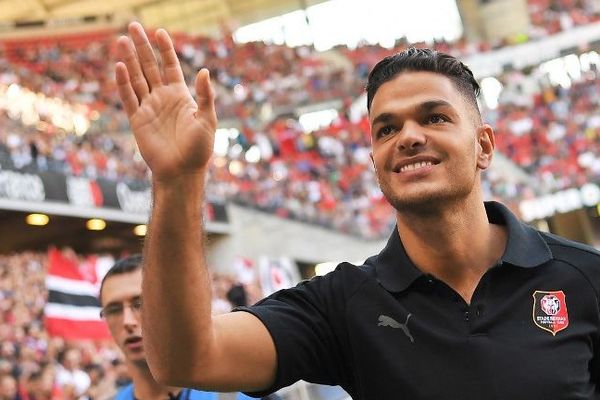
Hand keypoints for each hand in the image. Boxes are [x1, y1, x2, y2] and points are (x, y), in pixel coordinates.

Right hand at [115, 22, 216, 182]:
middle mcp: (163, 98)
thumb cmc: (199, 149)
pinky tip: (119, 66)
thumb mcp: (207, 120)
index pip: (170, 66)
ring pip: (137, 78)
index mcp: (181, 96)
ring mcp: (149, 107)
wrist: (182, 171)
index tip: (160, 32)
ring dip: (130, 60)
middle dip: (142, 47)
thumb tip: (204, 71)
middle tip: (133, 26)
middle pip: (150, 66)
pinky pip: (129, 98)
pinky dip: (123, 83)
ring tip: (122, 40)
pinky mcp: (137, 120)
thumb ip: (204, 96)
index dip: (165, 49)